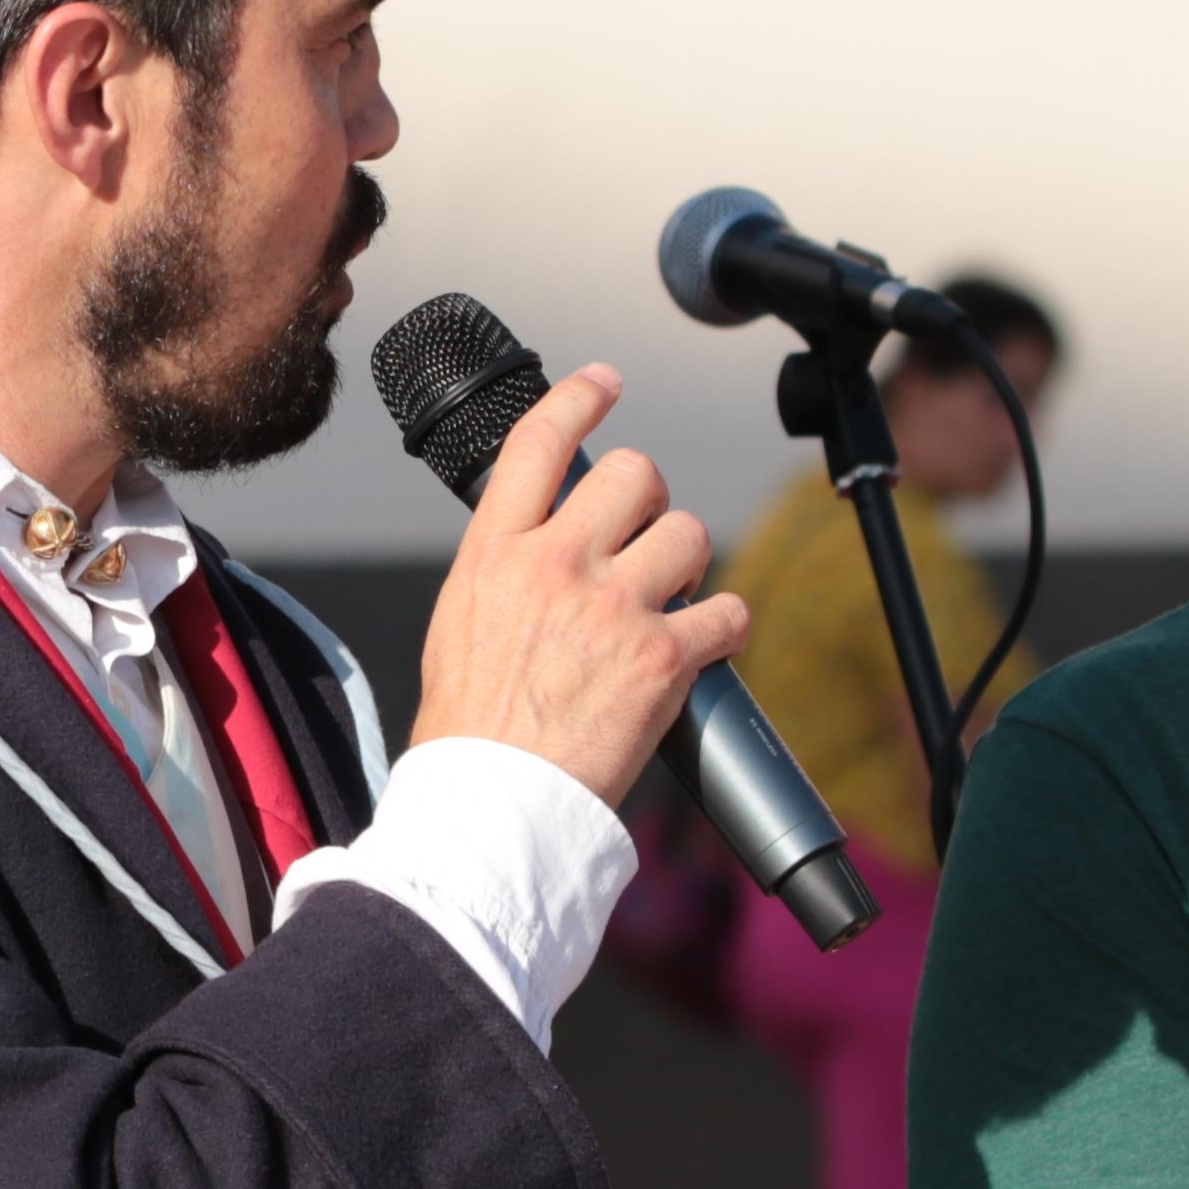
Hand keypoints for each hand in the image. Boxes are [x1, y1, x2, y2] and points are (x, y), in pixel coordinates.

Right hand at [410, 370, 744, 811]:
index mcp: (496, 553)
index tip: (605, 383)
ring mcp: (614, 606)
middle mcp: (556, 564)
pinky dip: (725, 629)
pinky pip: (729, 611)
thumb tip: (539, 544)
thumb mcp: (459, 621)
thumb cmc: (470, 729)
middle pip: (635, 474)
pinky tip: (703, 648)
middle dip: (651, 500)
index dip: (579, 398)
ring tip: (667, 603)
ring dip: (689, 564)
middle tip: (644, 541)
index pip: (539, 442)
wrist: (492, 805)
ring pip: (690, 533)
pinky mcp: (664, 656)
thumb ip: (504, 567)